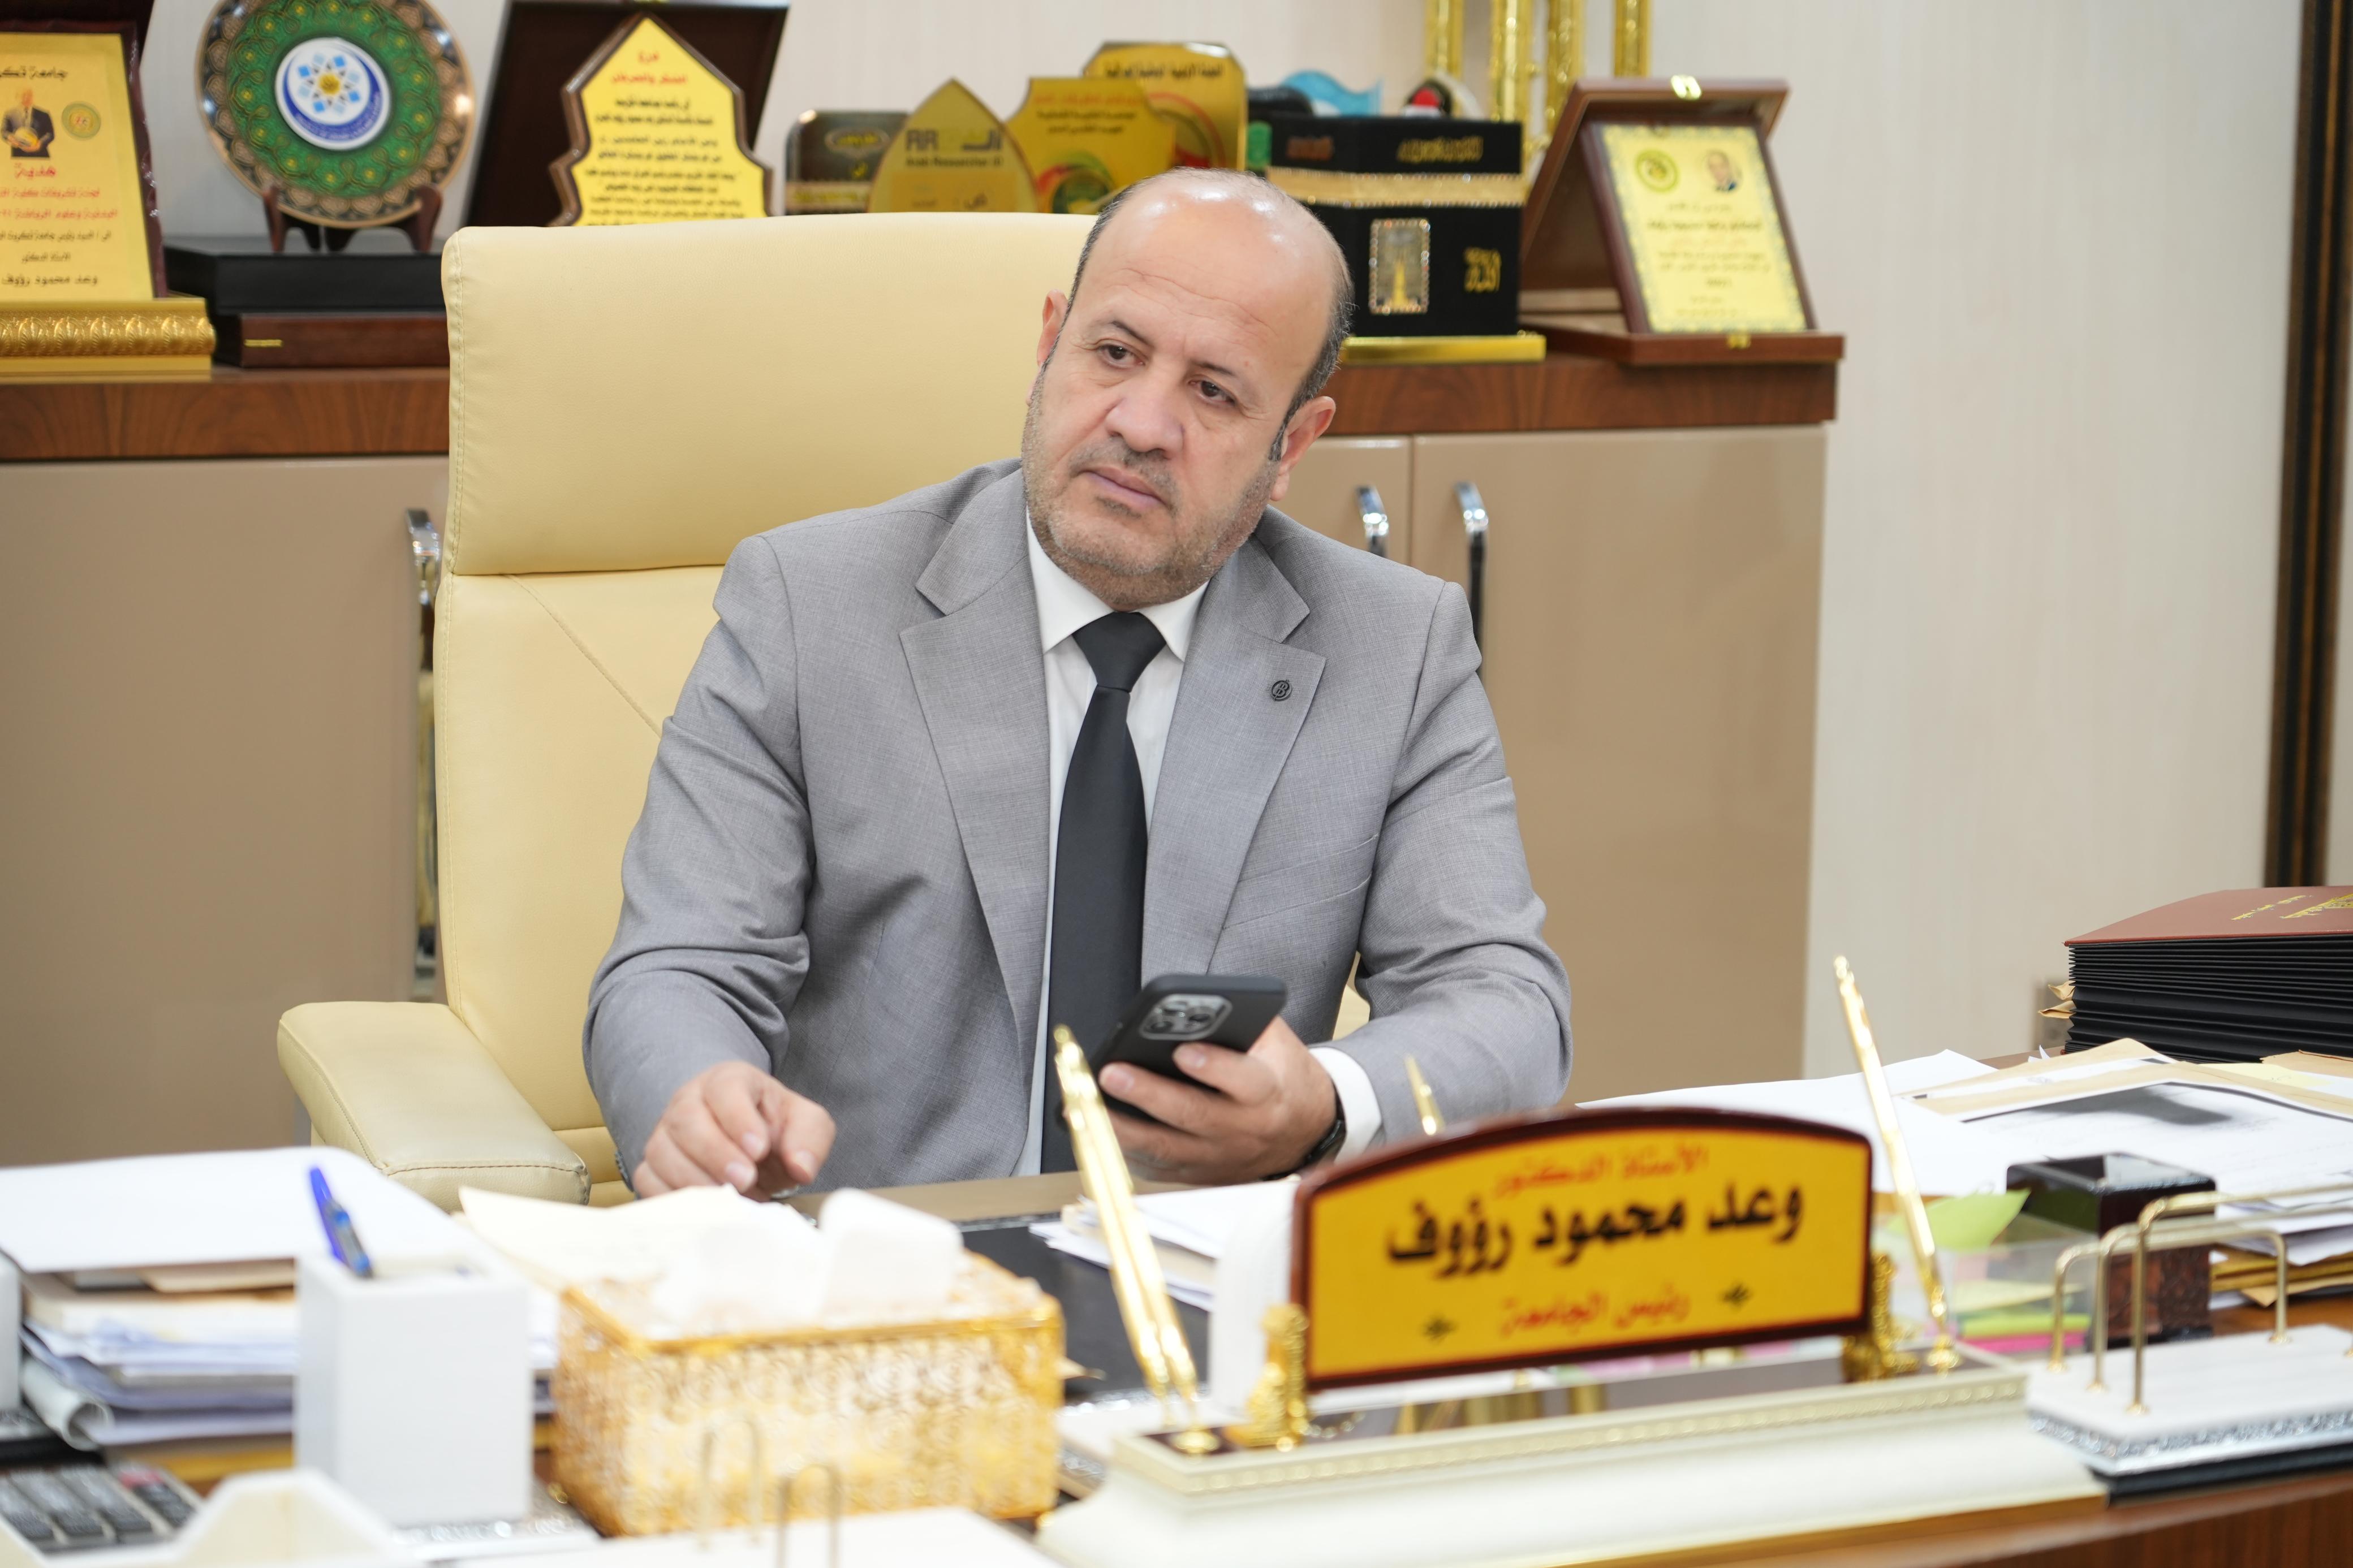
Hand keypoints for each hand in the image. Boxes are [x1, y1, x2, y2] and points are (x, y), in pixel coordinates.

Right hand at [632, 1061, 835, 1196]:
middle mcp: (690, 1101)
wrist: (751, 1148)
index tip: (759, 1149)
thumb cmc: (776, 1130)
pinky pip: (648, 1180)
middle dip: (715, 1152)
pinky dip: (672, 1199)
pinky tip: (702, 1211)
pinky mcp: (653, 1166)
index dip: (738, 1118)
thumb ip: (810, 1139)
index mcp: (729, 1081)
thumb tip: (802, 1167)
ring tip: (728, 1200)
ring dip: (694, 1180)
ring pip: (661, 1151)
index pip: (726, 1088)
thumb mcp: (806, 1125)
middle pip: (686, 1118)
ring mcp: (666, 1134)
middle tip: (745, 1179)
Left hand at [1101, 1016, 1336, 1183]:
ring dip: (1122, 1129)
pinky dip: (1124, 1152)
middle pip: (1194, 1116)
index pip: (1243, 1081)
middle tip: (1112, 1072)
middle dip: (1148, 1094)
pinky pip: (1157, 1169)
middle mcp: (1243, 1130)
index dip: (1214, 1067)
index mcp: (1267, 1091)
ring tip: (1085, 1105)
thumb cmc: (1281, 1075)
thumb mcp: (1275, 1041)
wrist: (1304, 1129)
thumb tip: (1190, 1009)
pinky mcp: (1201, 1175)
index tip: (1183, 1051)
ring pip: (1167, 1149)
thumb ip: (1241, 1023)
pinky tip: (1095, 1131)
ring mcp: (1220, 1158)